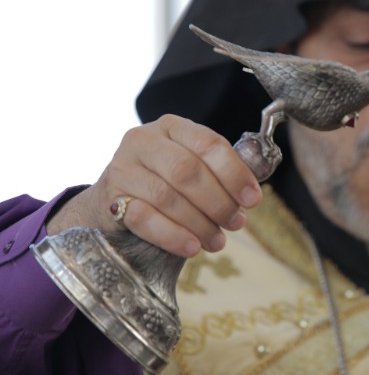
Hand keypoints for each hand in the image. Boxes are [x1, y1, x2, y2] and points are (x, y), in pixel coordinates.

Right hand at [47, 114, 262, 256]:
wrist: (111, 203)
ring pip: (167, 196)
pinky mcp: (110, 199)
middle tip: (236, 223)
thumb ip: (219, 173)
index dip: (235, 174)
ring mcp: (122, 168)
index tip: (253, 200)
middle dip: (219, 201)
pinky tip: (192, 247)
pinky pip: (144, 218)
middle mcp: (144, 140)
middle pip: (188, 171)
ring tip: (217, 241)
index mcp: (172, 126)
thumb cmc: (164, 183)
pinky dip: (172, 235)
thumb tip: (251, 195)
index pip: (209, 144)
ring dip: (199, 223)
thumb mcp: (191, 167)